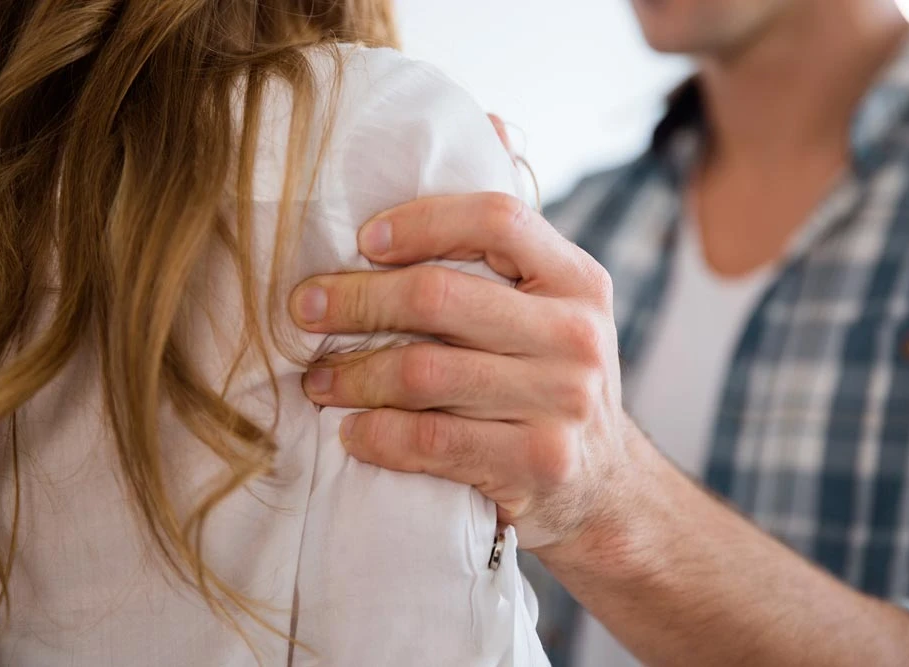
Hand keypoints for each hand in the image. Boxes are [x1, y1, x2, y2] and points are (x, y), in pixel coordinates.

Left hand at [289, 193, 635, 549]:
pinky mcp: (537, 463)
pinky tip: (353, 431)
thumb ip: (516, 235)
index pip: (497, 217)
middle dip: (355, 301)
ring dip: (351, 376)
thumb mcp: (557, 303)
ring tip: (316, 380)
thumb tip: (495, 125)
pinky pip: (430, 441)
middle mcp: (577, 335)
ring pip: (423, 373)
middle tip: (304, 309)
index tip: (362, 241)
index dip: (420, 221)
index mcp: (577, 280)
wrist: (605, 487)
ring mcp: (562, 403)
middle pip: (440, 297)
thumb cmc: (553, 380)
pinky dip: (377, 435)